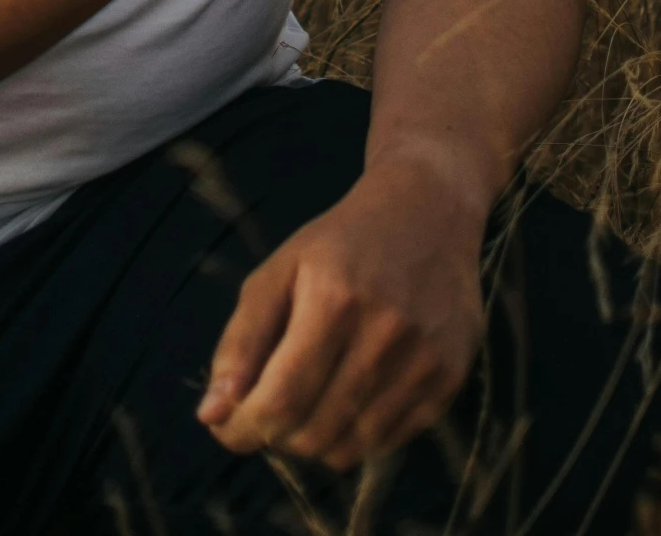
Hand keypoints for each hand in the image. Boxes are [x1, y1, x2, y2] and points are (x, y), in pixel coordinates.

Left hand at [197, 157, 485, 467]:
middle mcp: (385, 334)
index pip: (282, 399)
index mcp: (334, 299)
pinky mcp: (449, 380)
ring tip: (306, 402)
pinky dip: (356, 437)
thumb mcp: (280, 270)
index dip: (245, 428)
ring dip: (313, 440)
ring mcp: (424, 361)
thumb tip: (212, 414)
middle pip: (314, 431)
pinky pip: (388, 443)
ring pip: (350, 448)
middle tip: (268, 407)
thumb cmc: (341, 243)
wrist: (428, 212)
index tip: (226, 428)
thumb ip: (242, 341)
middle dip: (276, 433)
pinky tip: (346, 399)